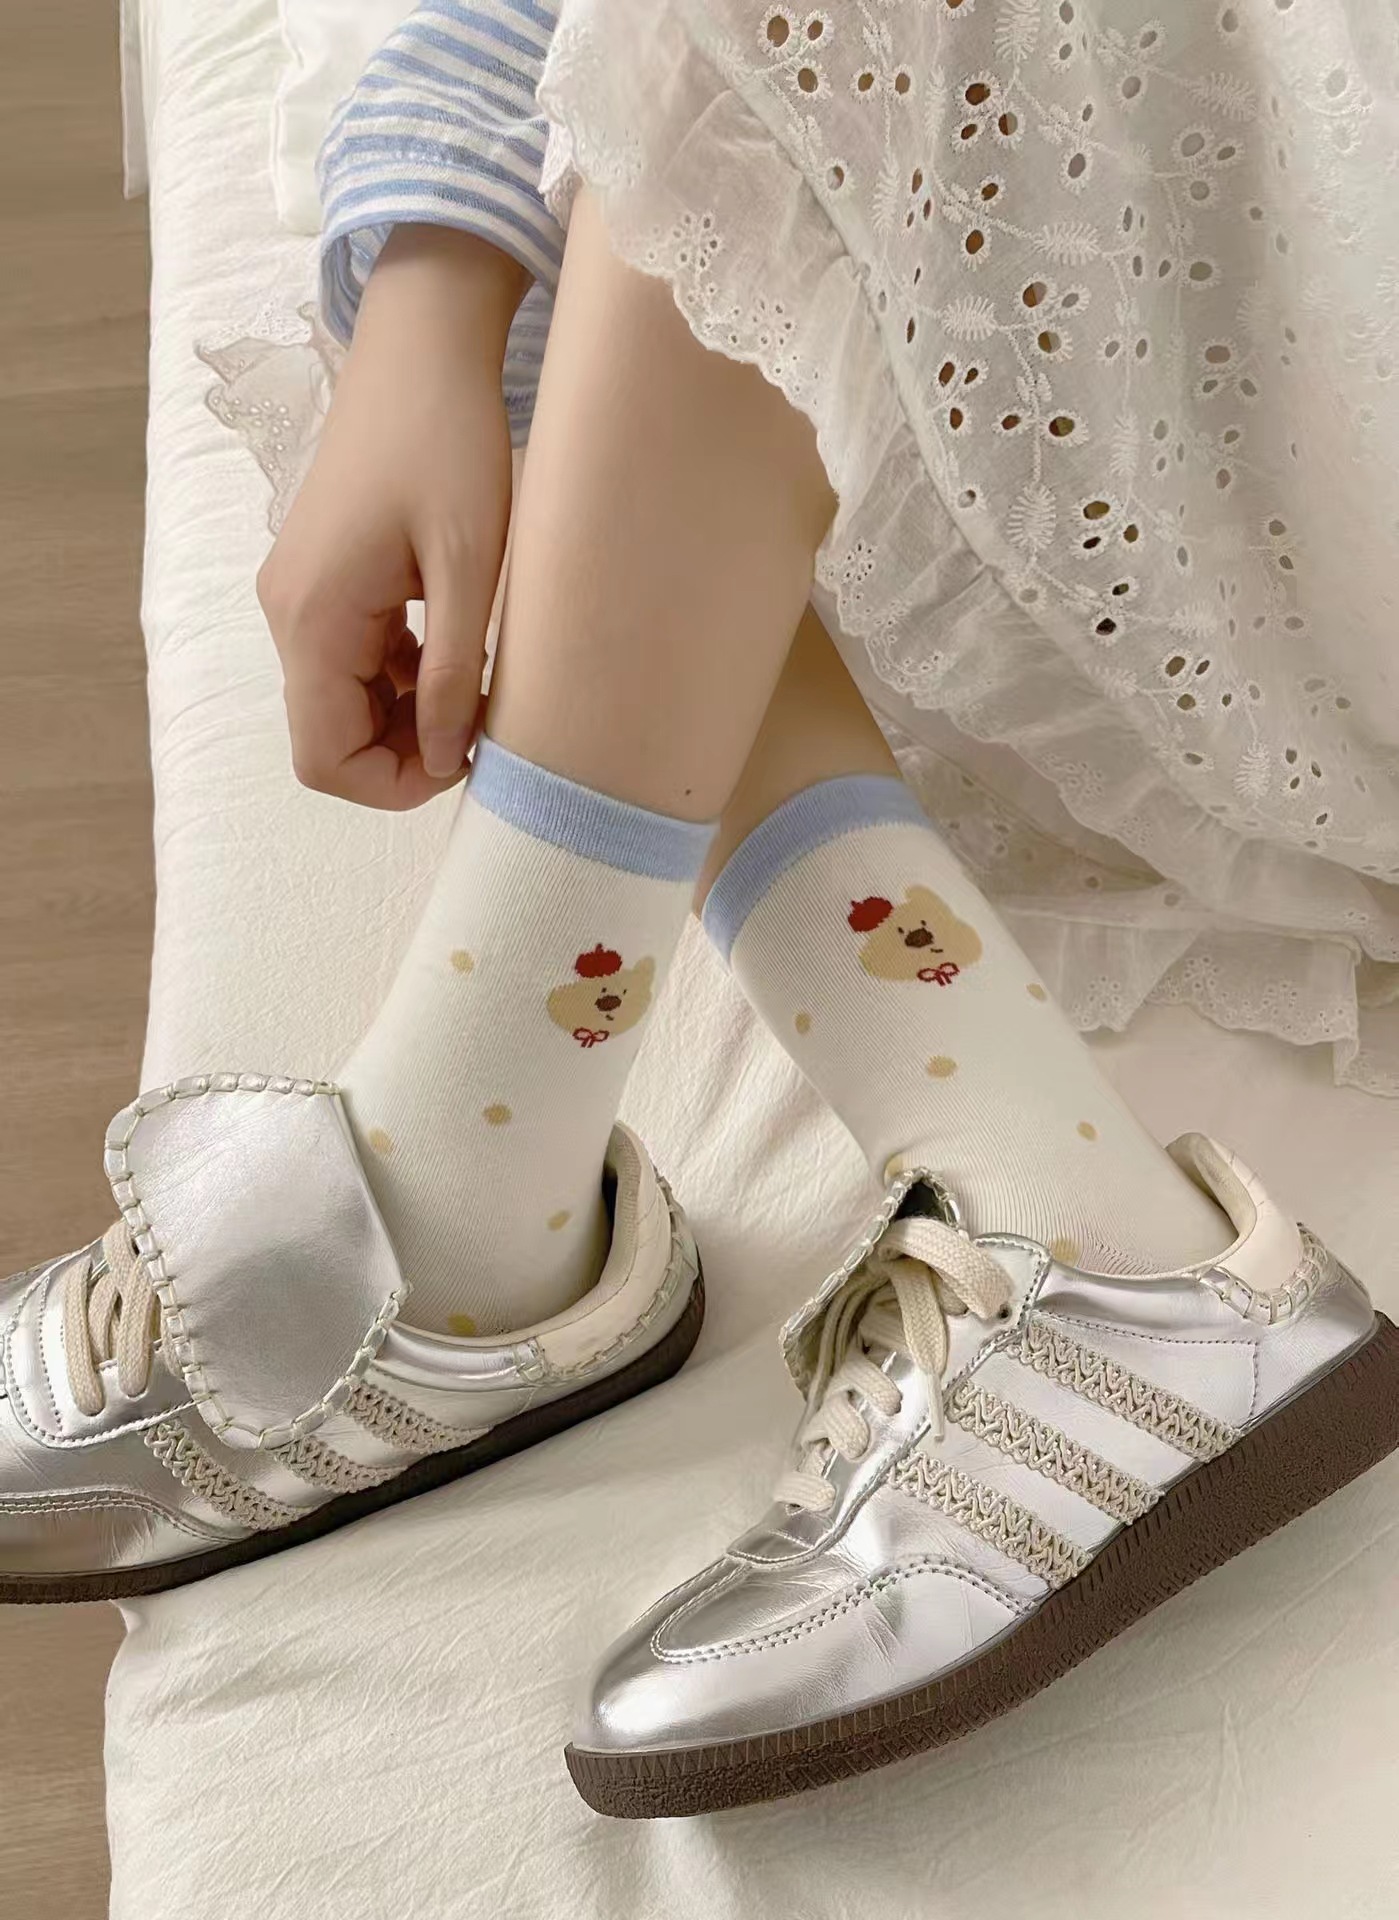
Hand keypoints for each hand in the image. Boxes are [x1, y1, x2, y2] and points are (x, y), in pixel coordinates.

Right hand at [257, 227, 528, 809]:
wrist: (420, 349)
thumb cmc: (448, 441)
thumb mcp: (467, 565)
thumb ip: (452, 673)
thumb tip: (448, 760)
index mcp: (313, 618)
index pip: (324, 758)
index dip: (393, 784)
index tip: (466, 759)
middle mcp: (288, 616)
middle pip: (329, 738)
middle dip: (405, 754)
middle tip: (483, 726)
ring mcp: (300, 598)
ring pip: (343, 706)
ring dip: (408, 718)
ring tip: (479, 689)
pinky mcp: (322, 582)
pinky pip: (353, 664)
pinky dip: (401, 681)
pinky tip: (456, 655)